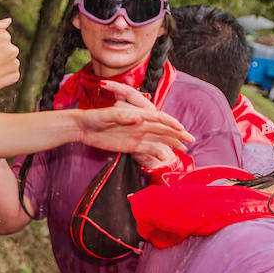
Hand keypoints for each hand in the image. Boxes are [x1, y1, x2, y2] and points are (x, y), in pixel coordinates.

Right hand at [0, 18, 19, 99]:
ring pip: (10, 59)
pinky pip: (11, 72)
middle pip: (8, 47)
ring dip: (2, 62)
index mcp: (4, 36)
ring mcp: (15, 63)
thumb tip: (8, 21)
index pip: (2, 36)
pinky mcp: (15, 75)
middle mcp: (13, 49)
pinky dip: (4, 73)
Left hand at [77, 81, 193, 164]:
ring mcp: (137, 135)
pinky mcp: (132, 145)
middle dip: (177, 134)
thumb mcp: (106, 115)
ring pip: (159, 139)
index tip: (181, 128)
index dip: (170, 122)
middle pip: (163, 129)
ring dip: (171, 143)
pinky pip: (148, 149)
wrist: (82, 128)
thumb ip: (121, 116)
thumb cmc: (93, 118)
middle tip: (191, 140)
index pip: (158, 118)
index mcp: (136, 115)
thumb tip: (138, 118)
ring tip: (184, 149)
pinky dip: (159, 152)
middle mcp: (140, 125)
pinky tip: (167, 157)